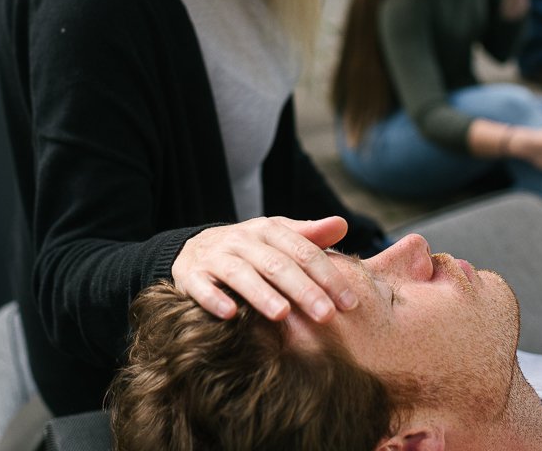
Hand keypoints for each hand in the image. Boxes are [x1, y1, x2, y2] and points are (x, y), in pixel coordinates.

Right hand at [171, 216, 358, 323]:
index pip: (304, 252)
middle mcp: (242, 240)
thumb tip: (343, 224)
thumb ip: (310, 235)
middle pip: (277, 264)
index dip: (329, 276)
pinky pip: (201, 286)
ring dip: (261, 294)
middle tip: (326, 316)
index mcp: (268, 230)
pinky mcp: (191, 274)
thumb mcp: (278, 237)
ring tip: (282, 315)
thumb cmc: (249, 249)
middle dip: (303, 290)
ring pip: (241, 274)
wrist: (194, 249)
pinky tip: (230, 314)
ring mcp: (215, 256)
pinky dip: (214, 299)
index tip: (350, 303)